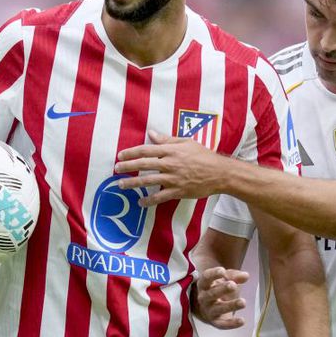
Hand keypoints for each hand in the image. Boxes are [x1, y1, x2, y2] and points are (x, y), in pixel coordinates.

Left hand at [114, 131, 228, 204]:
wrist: (220, 173)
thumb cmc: (204, 156)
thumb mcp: (186, 143)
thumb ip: (167, 139)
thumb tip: (151, 134)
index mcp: (171, 150)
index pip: (146, 150)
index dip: (131, 152)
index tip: (120, 155)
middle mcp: (170, 164)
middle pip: (143, 165)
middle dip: (127, 167)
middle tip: (116, 169)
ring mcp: (173, 179)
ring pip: (148, 181)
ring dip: (133, 183)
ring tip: (121, 185)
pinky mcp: (178, 191)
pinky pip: (160, 197)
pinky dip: (149, 200)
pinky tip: (140, 202)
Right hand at [191, 266, 249, 328]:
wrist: (209, 306)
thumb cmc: (218, 287)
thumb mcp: (225, 279)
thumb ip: (235, 276)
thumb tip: (246, 276)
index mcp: (203, 284)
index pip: (206, 278)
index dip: (214, 274)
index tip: (222, 271)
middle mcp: (203, 298)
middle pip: (211, 294)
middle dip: (222, 289)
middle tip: (233, 285)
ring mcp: (208, 310)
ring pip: (218, 309)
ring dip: (230, 305)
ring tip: (243, 302)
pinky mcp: (215, 322)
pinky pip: (222, 324)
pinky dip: (232, 324)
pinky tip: (242, 321)